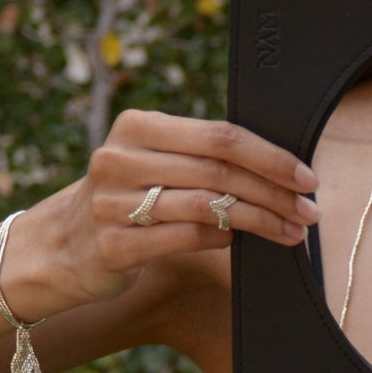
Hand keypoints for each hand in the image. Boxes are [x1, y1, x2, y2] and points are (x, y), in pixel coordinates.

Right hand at [56, 109, 319, 303]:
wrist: (62, 246)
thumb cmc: (131, 199)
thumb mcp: (158, 164)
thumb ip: (206, 158)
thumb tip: (285, 169)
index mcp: (137, 127)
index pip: (220, 136)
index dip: (270, 156)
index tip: (307, 177)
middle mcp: (120, 159)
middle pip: (218, 171)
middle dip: (274, 192)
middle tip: (309, 211)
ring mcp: (111, 203)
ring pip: (206, 207)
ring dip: (259, 220)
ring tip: (291, 231)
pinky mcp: (112, 245)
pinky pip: (185, 239)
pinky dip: (223, 240)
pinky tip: (242, 242)